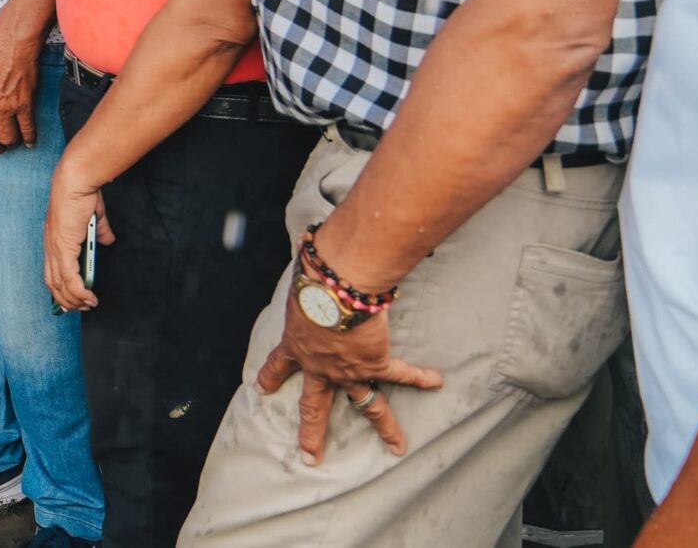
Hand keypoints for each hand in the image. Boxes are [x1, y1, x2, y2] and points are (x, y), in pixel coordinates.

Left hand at [43, 168, 111, 311]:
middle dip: (66, 300)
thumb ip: (100, 231)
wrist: (75, 181)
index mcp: (54, 239)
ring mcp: (55, 248)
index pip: (51, 271)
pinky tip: (89, 298)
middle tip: (82, 308)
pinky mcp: (63, 248)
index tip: (69, 301)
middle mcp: (50, 246)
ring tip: (88, 305)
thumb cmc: (82, 194)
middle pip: (53, 283)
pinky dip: (79, 292)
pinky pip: (69, 278)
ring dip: (74, 299)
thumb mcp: (93, 217)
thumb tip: (108, 240)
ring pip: (60, 285)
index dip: (58, 288)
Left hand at [254, 230, 442, 462]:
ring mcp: (348, 370)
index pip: (280, 364)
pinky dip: (419, 377)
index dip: (271, 377)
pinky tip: (435, 381)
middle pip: (314, 406)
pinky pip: (401, 374)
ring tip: (397, 447)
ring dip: (384, 426)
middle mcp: (320, 364)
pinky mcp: (375, 363)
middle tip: (308, 456)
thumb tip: (306, 240)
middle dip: (311, 433)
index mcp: (297, 344)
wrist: (333, 289)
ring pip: (366, 405)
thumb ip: (305, 268)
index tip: (262, 391)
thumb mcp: (300, 278)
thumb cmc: (311, 278)